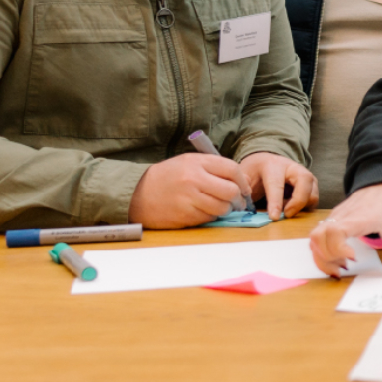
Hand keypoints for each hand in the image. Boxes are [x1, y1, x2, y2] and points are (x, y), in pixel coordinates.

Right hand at [128, 152, 253, 228]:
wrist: (137, 193)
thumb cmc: (168, 177)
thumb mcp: (189, 163)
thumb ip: (213, 167)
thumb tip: (242, 180)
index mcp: (197, 163)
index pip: (232, 169)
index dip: (243, 181)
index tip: (244, 188)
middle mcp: (194, 179)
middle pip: (231, 191)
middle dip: (238, 198)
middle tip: (238, 202)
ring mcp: (189, 199)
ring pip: (222, 207)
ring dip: (226, 210)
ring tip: (221, 207)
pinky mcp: (185, 216)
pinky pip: (209, 218)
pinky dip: (211, 216)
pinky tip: (204, 211)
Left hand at [239, 152, 317, 219]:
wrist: (265, 163)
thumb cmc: (255, 172)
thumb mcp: (244, 176)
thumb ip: (243, 186)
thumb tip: (244, 196)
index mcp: (273, 165)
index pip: (277, 184)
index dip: (276, 202)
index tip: (274, 217)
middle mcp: (293, 167)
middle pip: (305, 180)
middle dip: (298, 201)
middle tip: (286, 215)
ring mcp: (305, 175)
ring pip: (313, 191)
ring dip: (302, 206)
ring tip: (285, 209)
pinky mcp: (311, 185)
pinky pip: (314, 199)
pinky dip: (305, 207)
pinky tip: (290, 207)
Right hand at [309, 183, 381, 277]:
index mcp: (360, 219)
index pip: (335, 231)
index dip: (338, 248)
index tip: (352, 258)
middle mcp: (343, 217)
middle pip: (318, 237)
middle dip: (327, 258)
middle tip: (346, 267)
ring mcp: (335, 217)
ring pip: (314, 237)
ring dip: (321, 256)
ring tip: (340, 265)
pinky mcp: (332, 220)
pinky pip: (317, 236)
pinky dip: (321, 251)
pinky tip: (339, 258)